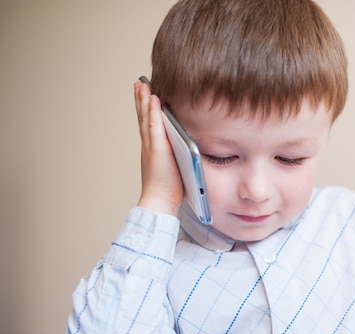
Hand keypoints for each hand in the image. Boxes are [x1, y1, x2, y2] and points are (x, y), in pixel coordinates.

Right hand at [134, 81, 183, 216]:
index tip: (146, 95)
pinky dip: (152, 112)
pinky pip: (154, 126)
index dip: (146, 110)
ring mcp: (151, 146)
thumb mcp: (174, 167)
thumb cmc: (169, 189)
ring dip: (144, 100)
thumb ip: (177, 156)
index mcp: (153, 149)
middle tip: (139, 84)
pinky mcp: (157, 148)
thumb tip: (188, 152)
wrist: (159, 201)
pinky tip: (153, 99)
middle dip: (141, 100)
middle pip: (143, 117)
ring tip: (142, 85)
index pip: (148, 125)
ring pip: (146, 118)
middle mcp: (149, 145)